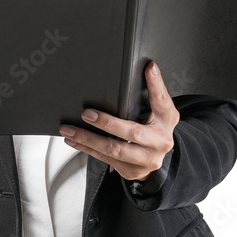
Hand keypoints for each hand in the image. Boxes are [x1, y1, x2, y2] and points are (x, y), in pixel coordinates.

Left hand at [59, 61, 177, 181]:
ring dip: (88, 138)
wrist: (157, 159)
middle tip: (86, 113)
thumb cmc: (154, 128)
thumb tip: (146, 67)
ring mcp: (146, 159)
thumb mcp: (159, 111)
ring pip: (114, 149)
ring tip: (69, 129)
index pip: (162, 100)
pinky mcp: (131, 170)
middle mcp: (160, 141)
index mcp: (167, 120)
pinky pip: (105, 158)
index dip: (156, 84)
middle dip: (107, 123)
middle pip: (133, 132)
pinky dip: (87, 148)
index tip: (149, 68)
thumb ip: (152, 94)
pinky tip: (74, 140)